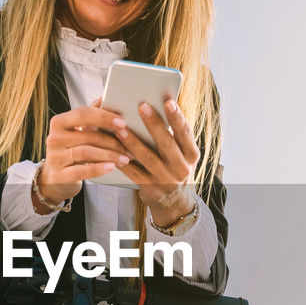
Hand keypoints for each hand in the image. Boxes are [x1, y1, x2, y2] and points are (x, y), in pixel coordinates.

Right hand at [34, 100, 130, 212]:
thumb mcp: (78, 131)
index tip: (122, 122)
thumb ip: (90, 116)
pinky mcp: (58, 175)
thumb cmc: (71, 150)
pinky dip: (98, 168)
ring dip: (109, 155)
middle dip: (113, 140)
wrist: (55, 177)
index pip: (83, 114)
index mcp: (59, 122)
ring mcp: (54, 157)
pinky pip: (81, 171)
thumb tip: (105, 97)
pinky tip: (111, 167)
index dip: (104, 117)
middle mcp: (54, 138)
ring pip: (86, 152)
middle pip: (88, 135)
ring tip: (125, 158)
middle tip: (130, 146)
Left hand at [114, 99, 199, 225]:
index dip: (177, 117)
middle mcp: (182, 168)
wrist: (173, 202)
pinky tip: (114, 149)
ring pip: (148, 158)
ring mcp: (166, 180)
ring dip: (133, 141)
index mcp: (192, 155)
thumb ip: (175, 137)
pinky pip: (134, 173)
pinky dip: (124, 161)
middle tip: (142, 106)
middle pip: (166, 143)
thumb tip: (159, 108)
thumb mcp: (182, 154)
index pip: (185, 133)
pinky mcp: (151, 189)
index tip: (168, 102)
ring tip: (121, 127)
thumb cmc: (174, 168)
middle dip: (153, 124)